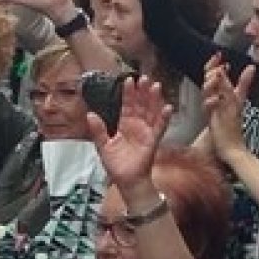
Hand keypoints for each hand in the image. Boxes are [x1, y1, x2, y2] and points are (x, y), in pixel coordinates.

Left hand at [88, 75, 173, 190]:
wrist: (127, 181)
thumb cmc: (116, 165)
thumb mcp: (103, 146)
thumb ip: (98, 130)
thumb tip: (90, 114)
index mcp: (124, 125)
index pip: (127, 105)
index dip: (128, 93)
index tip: (128, 81)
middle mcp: (136, 125)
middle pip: (141, 105)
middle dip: (142, 91)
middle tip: (144, 78)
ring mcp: (146, 132)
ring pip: (151, 112)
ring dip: (154, 99)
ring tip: (156, 86)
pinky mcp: (153, 140)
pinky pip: (160, 127)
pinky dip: (164, 118)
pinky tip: (167, 107)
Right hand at [201, 56, 254, 161]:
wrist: (230, 144)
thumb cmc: (232, 122)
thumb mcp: (239, 99)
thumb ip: (243, 83)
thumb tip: (251, 66)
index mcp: (217, 91)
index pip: (211, 73)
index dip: (213, 63)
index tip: (219, 54)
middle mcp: (212, 98)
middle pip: (206, 79)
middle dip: (211, 70)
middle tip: (220, 66)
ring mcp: (210, 108)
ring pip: (205, 91)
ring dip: (210, 83)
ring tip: (218, 76)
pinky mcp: (210, 119)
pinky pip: (207, 108)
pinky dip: (211, 102)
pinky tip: (217, 98)